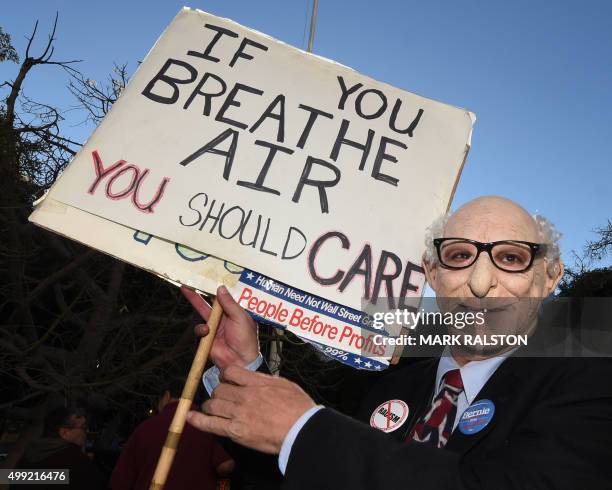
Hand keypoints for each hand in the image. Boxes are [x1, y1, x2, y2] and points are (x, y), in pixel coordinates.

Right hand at [183, 285, 259, 369]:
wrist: (239, 361)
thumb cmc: (246, 340)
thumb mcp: (240, 318)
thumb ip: (229, 303)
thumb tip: (220, 288)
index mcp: (234, 311)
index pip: (223, 296)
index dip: (215, 288)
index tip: (206, 279)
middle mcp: (224, 317)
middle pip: (208, 303)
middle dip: (197, 295)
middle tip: (186, 285)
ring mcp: (215, 326)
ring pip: (202, 315)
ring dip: (202, 319)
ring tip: (208, 327)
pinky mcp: (207, 337)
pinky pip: (200, 329)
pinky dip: (201, 330)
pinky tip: (206, 333)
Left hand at [186, 365, 315, 453]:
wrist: (301, 429)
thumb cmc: (299, 408)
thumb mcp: (284, 384)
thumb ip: (266, 381)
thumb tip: (257, 380)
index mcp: (256, 382)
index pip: (230, 372)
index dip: (224, 375)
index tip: (225, 379)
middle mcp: (244, 395)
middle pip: (219, 389)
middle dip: (218, 393)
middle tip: (222, 398)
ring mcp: (238, 413)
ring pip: (212, 404)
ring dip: (211, 406)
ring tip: (214, 410)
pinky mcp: (235, 431)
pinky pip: (210, 424)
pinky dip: (197, 420)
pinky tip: (189, 417)